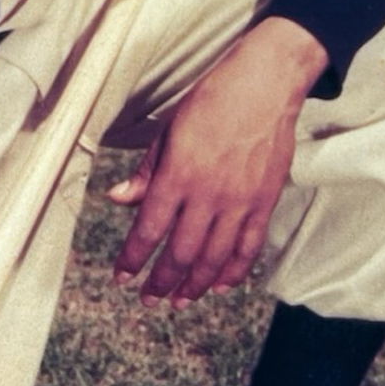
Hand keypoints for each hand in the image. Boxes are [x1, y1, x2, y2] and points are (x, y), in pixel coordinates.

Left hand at [108, 17, 328, 308]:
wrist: (264, 84)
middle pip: (180, 253)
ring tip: (179, 301)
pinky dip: (233, 271)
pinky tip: (220, 286)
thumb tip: (119, 198)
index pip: (149, 230)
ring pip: (214, 258)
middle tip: (147, 298)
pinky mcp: (265, 203)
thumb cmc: (212, 100)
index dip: (133, 259)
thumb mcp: (168, 130)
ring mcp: (240, 202)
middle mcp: (208, 195)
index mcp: (178, 175)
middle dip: (160, 281)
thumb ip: (147, 171)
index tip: (121, 277)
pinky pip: (248, 248)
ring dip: (193, 285)